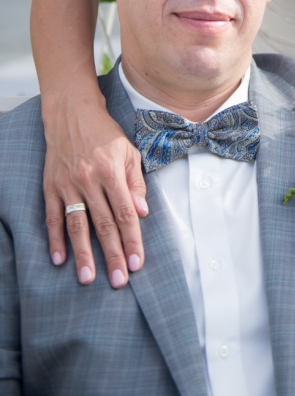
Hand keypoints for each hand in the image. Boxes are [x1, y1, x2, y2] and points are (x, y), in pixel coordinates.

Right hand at [43, 95, 147, 287]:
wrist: (72, 114)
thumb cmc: (105, 134)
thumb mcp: (129, 152)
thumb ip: (135, 183)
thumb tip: (142, 212)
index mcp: (112, 172)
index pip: (125, 213)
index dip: (132, 240)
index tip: (137, 262)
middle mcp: (89, 180)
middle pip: (103, 225)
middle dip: (112, 254)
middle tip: (119, 280)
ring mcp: (68, 185)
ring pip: (77, 225)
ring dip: (83, 254)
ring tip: (88, 278)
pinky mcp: (51, 187)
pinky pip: (53, 218)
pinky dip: (55, 239)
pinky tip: (59, 259)